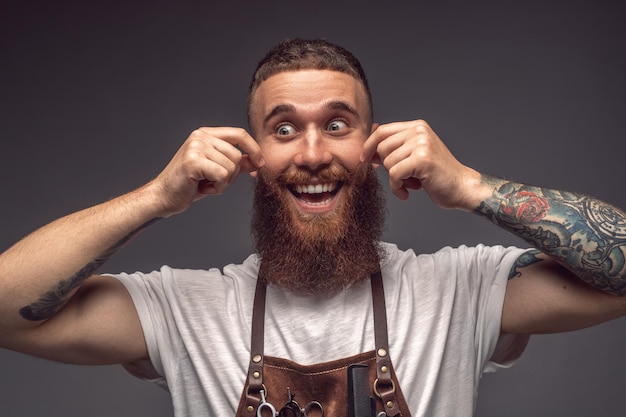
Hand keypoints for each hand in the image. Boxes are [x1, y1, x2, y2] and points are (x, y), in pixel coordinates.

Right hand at [150, 127, 263, 215]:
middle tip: (213, 182)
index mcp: (206, 134)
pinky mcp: (193, 161)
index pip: (239, 134)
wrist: (164, 197)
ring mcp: (196, 147)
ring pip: (231, 167)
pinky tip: (202, 188)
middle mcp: (200, 136)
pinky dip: (217, 188)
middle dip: (232, 175)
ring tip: (205, 184)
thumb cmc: (189, 184)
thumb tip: (256, 160)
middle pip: (237, 155)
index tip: (260, 163)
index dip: (254, 148)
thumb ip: (236, 162)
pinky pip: (222, 175)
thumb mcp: (217, 171)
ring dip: (223, 183)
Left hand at [361, 119, 481, 209]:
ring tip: (410, 184)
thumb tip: (369, 143)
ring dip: (395, 180)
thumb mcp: (414, 156)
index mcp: (417, 127)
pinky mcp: (422, 159)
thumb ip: (395, 147)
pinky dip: (397, 188)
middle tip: (401, 177)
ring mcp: (421, 143)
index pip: (382, 131)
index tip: (364, 159)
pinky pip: (394, 174)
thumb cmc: (437, 175)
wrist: (462, 188)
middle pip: (382, 147)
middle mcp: (419, 131)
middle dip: (386, 166)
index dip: (369, 145)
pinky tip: (407, 192)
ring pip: (387, 162)